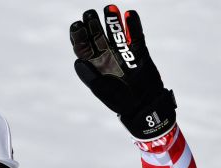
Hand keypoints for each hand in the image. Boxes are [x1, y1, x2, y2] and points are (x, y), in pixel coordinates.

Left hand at [69, 5, 175, 138]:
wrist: (143, 105)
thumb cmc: (120, 101)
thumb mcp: (102, 90)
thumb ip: (89, 77)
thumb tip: (78, 62)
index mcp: (94, 64)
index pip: (82, 45)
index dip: (78, 35)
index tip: (77, 26)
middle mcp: (106, 54)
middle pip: (96, 34)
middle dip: (92, 23)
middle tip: (89, 14)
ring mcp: (123, 50)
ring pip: (115, 31)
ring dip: (112, 20)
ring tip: (109, 8)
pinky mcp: (139, 50)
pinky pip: (136, 34)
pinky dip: (134, 25)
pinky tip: (129, 15)